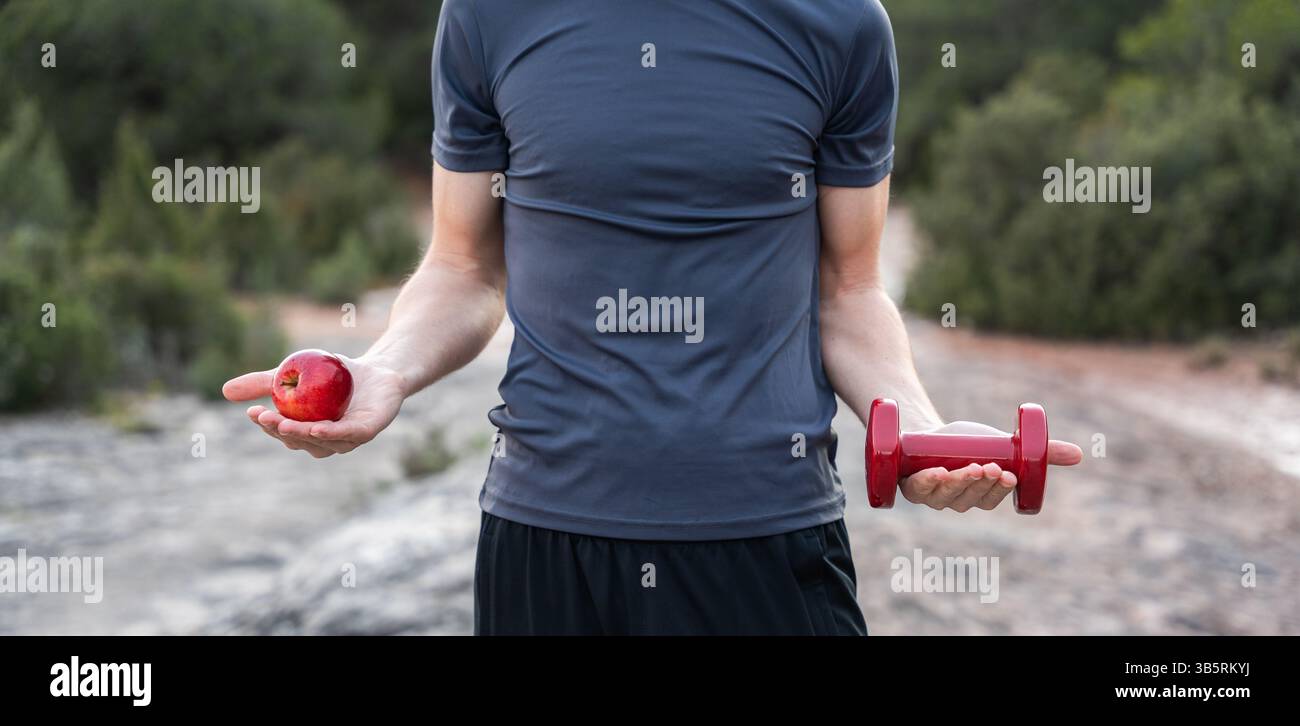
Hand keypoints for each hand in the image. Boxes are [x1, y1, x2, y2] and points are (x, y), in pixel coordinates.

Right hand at [222, 354, 406, 457]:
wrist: (379, 368)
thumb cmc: (334, 375)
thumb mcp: (295, 373)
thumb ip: (264, 383)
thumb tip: (225, 391)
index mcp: (308, 432)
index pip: (284, 433)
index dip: (267, 426)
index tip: (251, 411)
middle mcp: (327, 441)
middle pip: (300, 441)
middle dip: (280, 431)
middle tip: (264, 416)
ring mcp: (349, 439)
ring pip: (321, 442)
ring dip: (301, 434)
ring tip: (283, 422)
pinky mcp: (369, 431)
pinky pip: (348, 435)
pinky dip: (331, 433)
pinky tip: (315, 427)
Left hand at [898, 421, 1083, 511]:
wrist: (924, 432)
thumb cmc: (966, 444)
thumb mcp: (1003, 446)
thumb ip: (1039, 453)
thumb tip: (1081, 454)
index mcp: (978, 496)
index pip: (990, 500)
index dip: (999, 490)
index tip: (1009, 475)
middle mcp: (954, 501)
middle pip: (968, 499)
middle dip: (980, 484)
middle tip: (990, 467)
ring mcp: (930, 495)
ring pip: (944, 497)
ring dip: (956, 483)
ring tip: (969, 467)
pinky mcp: (909, 484)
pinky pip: (917, 490)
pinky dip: (926, 483)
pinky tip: (935, 472)